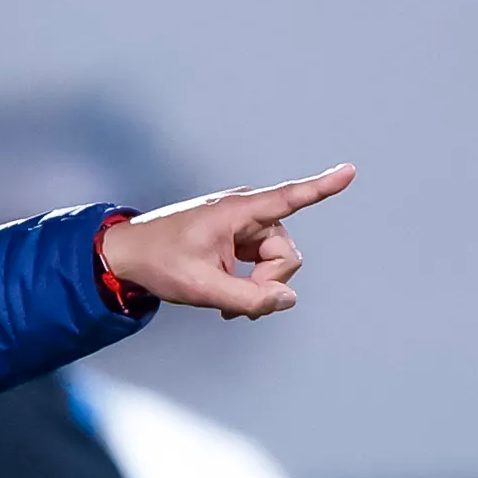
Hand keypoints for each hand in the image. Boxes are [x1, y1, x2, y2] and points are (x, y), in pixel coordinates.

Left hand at [101, 165, 355, 319]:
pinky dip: (251, 286)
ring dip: (258, 288)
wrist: (127, 256)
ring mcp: (243, 227)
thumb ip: (248, 297)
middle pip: (286, 253)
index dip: (321, 187)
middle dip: (269, 282)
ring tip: (228, 306)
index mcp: (237, 211)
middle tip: (236, 304)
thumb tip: (288, 299)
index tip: (350, 171)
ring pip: (276, 262)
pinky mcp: (238, 240)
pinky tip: (230, 302)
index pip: (288, 197)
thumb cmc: (158, 262)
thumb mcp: (201, 287)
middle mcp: (246, 213)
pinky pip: (262, 265)